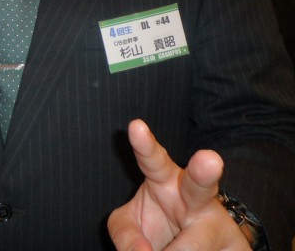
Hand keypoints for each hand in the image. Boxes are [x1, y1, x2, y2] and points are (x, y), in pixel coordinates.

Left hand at [108, 119, 250, 250]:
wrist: (203, 246)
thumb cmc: (160, 227)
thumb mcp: (131, 223)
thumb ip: (126, 232)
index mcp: (165, 180)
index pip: (152, 160)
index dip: (145, 144)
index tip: (135, 125)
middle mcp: (197, 198)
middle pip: (201, 184)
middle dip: (204, 172)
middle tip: (209, 159)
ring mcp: (221, 226)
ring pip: (203, 240)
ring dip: (186, 249)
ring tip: (180, 248)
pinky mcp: (238, 248)